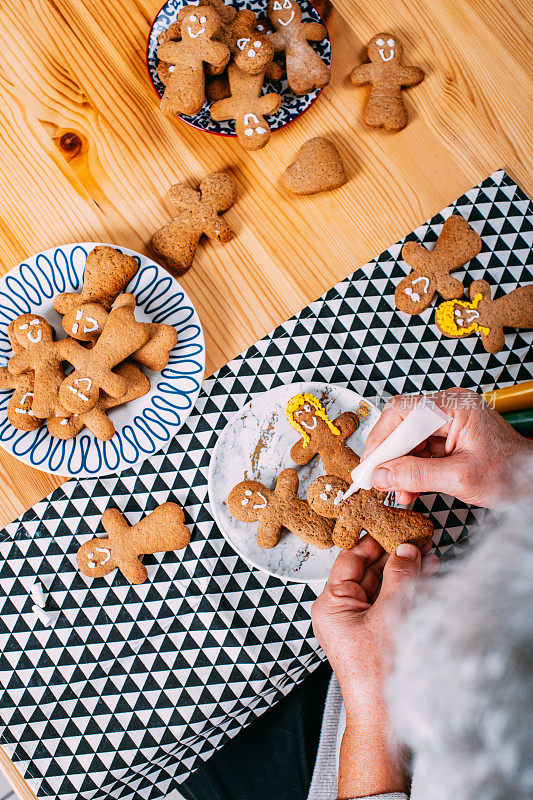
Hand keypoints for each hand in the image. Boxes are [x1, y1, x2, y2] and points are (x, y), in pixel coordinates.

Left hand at [311, 536, 436, 715]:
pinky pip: (387, 602)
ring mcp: (356, 622)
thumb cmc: (377, 671)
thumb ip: (398, 577)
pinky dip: (405, 589)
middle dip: (394, 554)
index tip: (396, 525)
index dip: (375, 540)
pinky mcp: (373, 632)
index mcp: (330, 604)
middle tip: (419, 538)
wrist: (384, 718)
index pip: (350, 558)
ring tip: (429, 554)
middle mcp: (340, 610)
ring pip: (381, 585)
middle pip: (367, 570)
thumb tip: (407, 549)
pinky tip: (426, 575)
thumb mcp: (389, 615)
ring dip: (404, 570)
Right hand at [362, 388, 532, 507]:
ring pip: (408, 438)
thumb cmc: (511, 473)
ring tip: (396, 491)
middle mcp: (450, 407)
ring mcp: (449, 420)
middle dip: (388, 455)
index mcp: (455, 406)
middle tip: (375, 478)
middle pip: (402, 424)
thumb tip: (382, 475)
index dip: (381, 439)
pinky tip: (408, 489)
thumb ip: (417, 475)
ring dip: (399, 466)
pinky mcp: (449, 436)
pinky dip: (412, 469)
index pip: (402, 412)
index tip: (369, 464)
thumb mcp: (460, 479)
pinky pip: (420, 448)